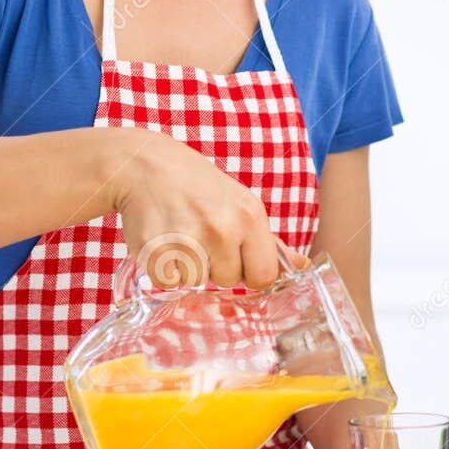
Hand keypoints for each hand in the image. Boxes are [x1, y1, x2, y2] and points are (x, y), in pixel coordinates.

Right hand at [109, 128, 289, 289]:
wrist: (145, 165)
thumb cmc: (197, 187)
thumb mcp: (240, 203)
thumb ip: (269, 241)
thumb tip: (303, 266)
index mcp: (250, 215)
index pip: (264, 275)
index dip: (249, 272)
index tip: (236, 258)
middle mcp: (223, 228)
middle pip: (229, 281)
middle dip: (215, 266)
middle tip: (201, 235)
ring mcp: (190, 240)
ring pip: (198, 283)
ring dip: (188, 267)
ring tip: (181, 234)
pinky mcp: (157, 251)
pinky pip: (168, 283)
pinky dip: (163, 268)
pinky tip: (163, 240)